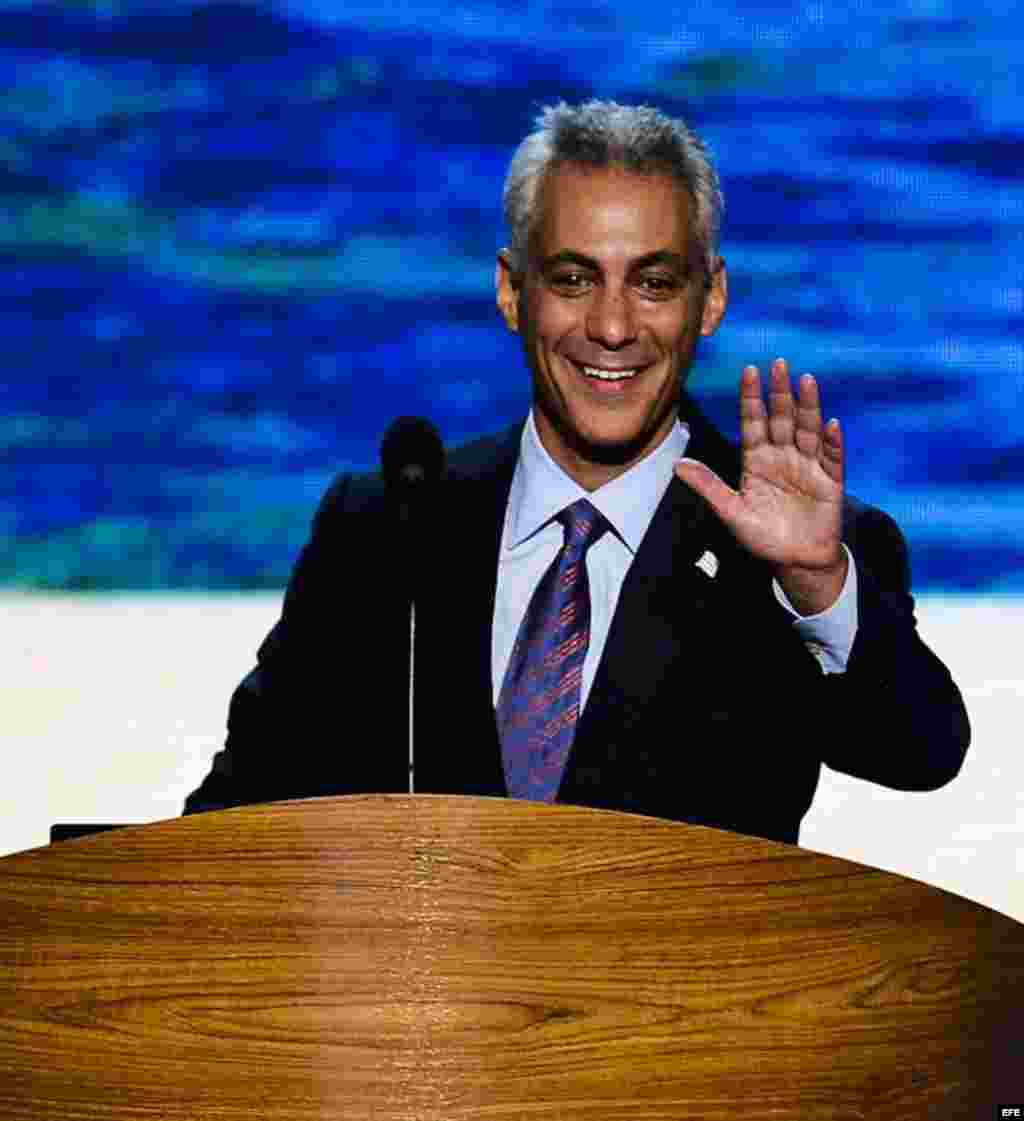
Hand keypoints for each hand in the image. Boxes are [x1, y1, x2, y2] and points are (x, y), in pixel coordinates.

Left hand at [675, 358, 846, 613]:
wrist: (795, 561)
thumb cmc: (762, 536)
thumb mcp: (731, 511)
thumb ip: (708, 486)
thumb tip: (677, 465)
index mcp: (757, 460)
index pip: (753, 422)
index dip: (751, 398)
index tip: (749, 371)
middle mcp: (783, 456)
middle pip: (782, 418)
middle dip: (780, 392)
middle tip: (779, 364)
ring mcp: (808, 466)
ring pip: (808, 430)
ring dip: (808, 406)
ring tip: (807, 381)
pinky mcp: (830, 481)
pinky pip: (832, 458)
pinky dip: (832, 442)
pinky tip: (830, 424)